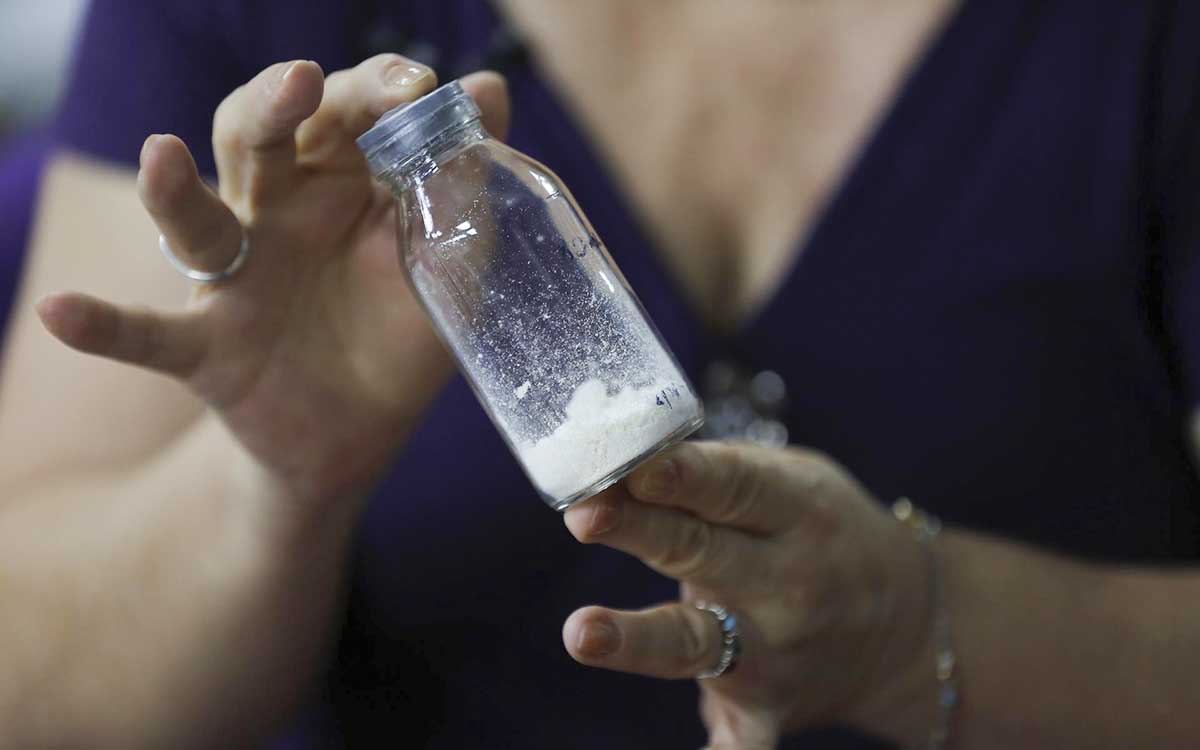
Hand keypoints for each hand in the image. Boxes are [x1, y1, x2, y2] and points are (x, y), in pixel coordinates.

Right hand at [36, 56, 510, 503]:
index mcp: (339, 184)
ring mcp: (235, 278)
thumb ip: (461, 179)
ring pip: (195, 218)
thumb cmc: (404, 330)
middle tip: (305, 82)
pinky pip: (147, 332)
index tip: (419, 87)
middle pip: (254, 139)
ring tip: (163, 155)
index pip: (340, 114)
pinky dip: (105, 325)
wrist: (363, 433)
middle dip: (274, 105)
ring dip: (171, 189)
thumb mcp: (448, 255)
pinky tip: (60, 314)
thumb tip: (492, 86)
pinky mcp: (206, 346)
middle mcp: (276, 215)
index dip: (373, 91)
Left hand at [561, 442, 934, 748]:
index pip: (732, 485)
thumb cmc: (823, 531)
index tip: (637, 466)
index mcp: (797, 510)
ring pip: (696, 642)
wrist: (907, 624)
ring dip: (637, 639)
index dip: (684, 473)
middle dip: (640, 530)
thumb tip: (621, 459)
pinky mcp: (764, 708)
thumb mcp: (792, 482)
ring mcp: (775, 651)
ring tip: (582, 632)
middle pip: (699, 551)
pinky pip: (742, 740)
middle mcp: (788, 581)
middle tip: (584, 512)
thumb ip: (717, 473)